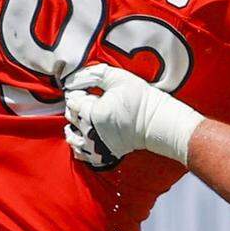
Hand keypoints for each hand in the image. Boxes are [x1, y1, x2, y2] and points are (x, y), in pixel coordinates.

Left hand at [63, 64, 203, 167]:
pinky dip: (78, 144)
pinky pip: (80, 153)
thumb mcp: (119, 78)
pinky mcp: (101, 155)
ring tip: (84, 118)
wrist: (158, 123)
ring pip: (71, 136)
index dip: (78, 92)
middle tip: (90, 101)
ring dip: (74, 126)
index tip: (88, 90)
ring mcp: (94, 146)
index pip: (72, 100)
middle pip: (71, 116)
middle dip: (77, 107)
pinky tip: (84, 136)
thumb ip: (95, 74)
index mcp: (91, 112)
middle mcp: (88, 131)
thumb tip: (76, 79)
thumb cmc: (142, 100)